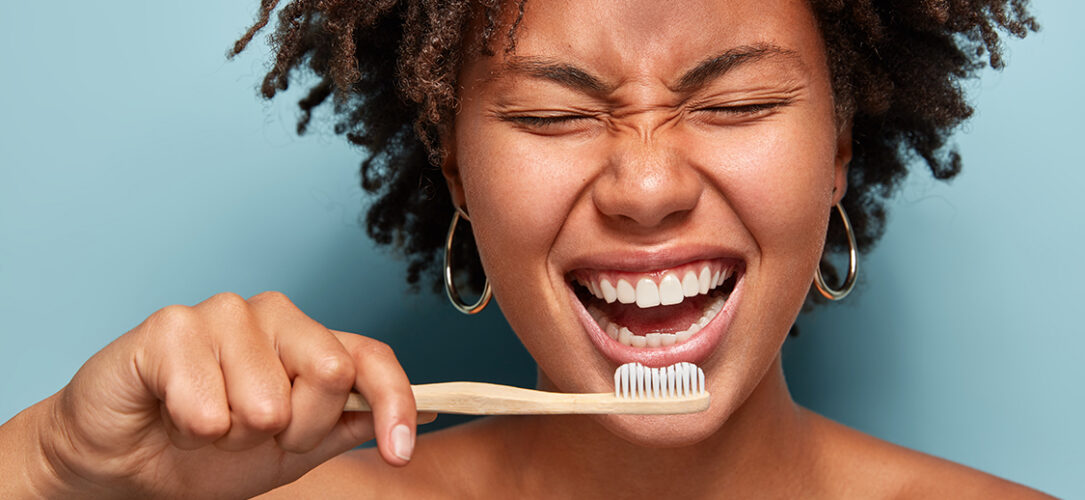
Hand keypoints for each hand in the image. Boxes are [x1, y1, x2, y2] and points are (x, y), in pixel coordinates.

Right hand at [28, 291, 423, 497]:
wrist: (123, 465)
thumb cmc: (203, 451)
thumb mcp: (290, 453)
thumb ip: (345, 427)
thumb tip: (420, 416)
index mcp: (308, 341)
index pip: (370, 358)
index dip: (393, 403)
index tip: (398, 453)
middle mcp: (273, 316)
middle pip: (330, 374)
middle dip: (296, 430)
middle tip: (252, 435)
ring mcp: (222, 314)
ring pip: (268, 401)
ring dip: (235, 436)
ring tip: (207, 426)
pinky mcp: (171, 327)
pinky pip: (209, 406)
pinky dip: (193, 430)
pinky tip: (174, 415)